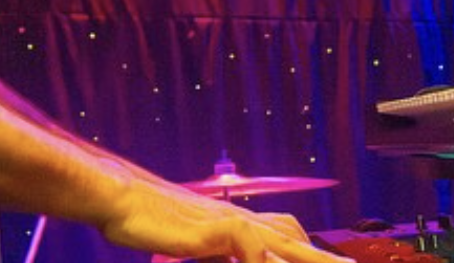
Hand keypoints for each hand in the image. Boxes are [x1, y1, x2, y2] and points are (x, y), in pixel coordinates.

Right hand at [102, 180, 352, 262]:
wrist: (119, 197)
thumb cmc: (147, 219)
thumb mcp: (190, 244)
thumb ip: (213, 250)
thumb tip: (241, 250)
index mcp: (236, 223)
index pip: (285, 236)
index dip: (309, 251)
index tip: (334, 261)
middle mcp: (239, 220)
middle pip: (293, 240)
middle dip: (322, 259)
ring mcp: (228, 223)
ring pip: (281, 243)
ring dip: (307, 258)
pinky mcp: (214, 230)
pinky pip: (250, 246)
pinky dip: (264, 260)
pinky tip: (264, 262)